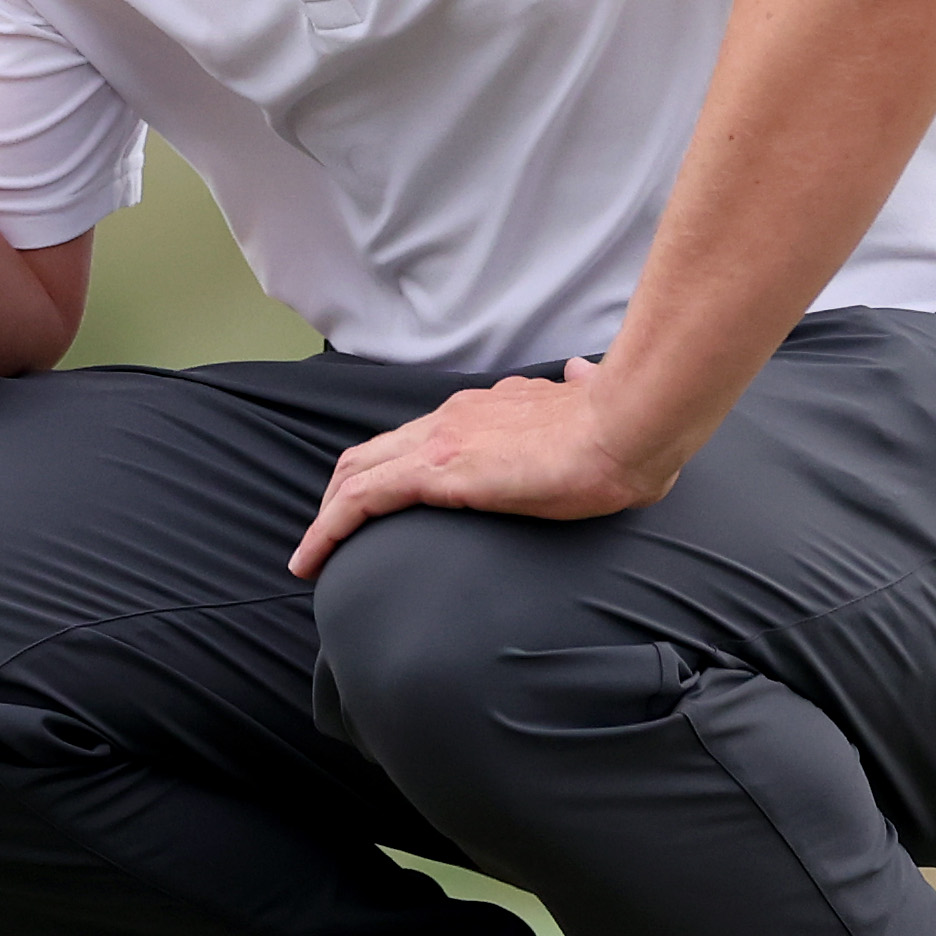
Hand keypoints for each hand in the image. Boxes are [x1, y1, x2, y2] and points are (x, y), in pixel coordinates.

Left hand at [286, 359, 676, 579]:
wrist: (627, 427)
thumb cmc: (618, 429)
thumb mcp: (586, 403)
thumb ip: (574, 391)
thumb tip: (582, 376)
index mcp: (483, 408)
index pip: (415, 437)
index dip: (383, 469)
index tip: (371, 504)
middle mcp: (451, 417)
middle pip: (372, 452)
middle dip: (340, 493)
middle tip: (327, 537)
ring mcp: (441, 441)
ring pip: (356, 474)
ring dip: (326, 516)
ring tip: (308, 557)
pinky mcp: (439, 471)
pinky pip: (363, 499)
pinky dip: (329, 527)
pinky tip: (313, 559)